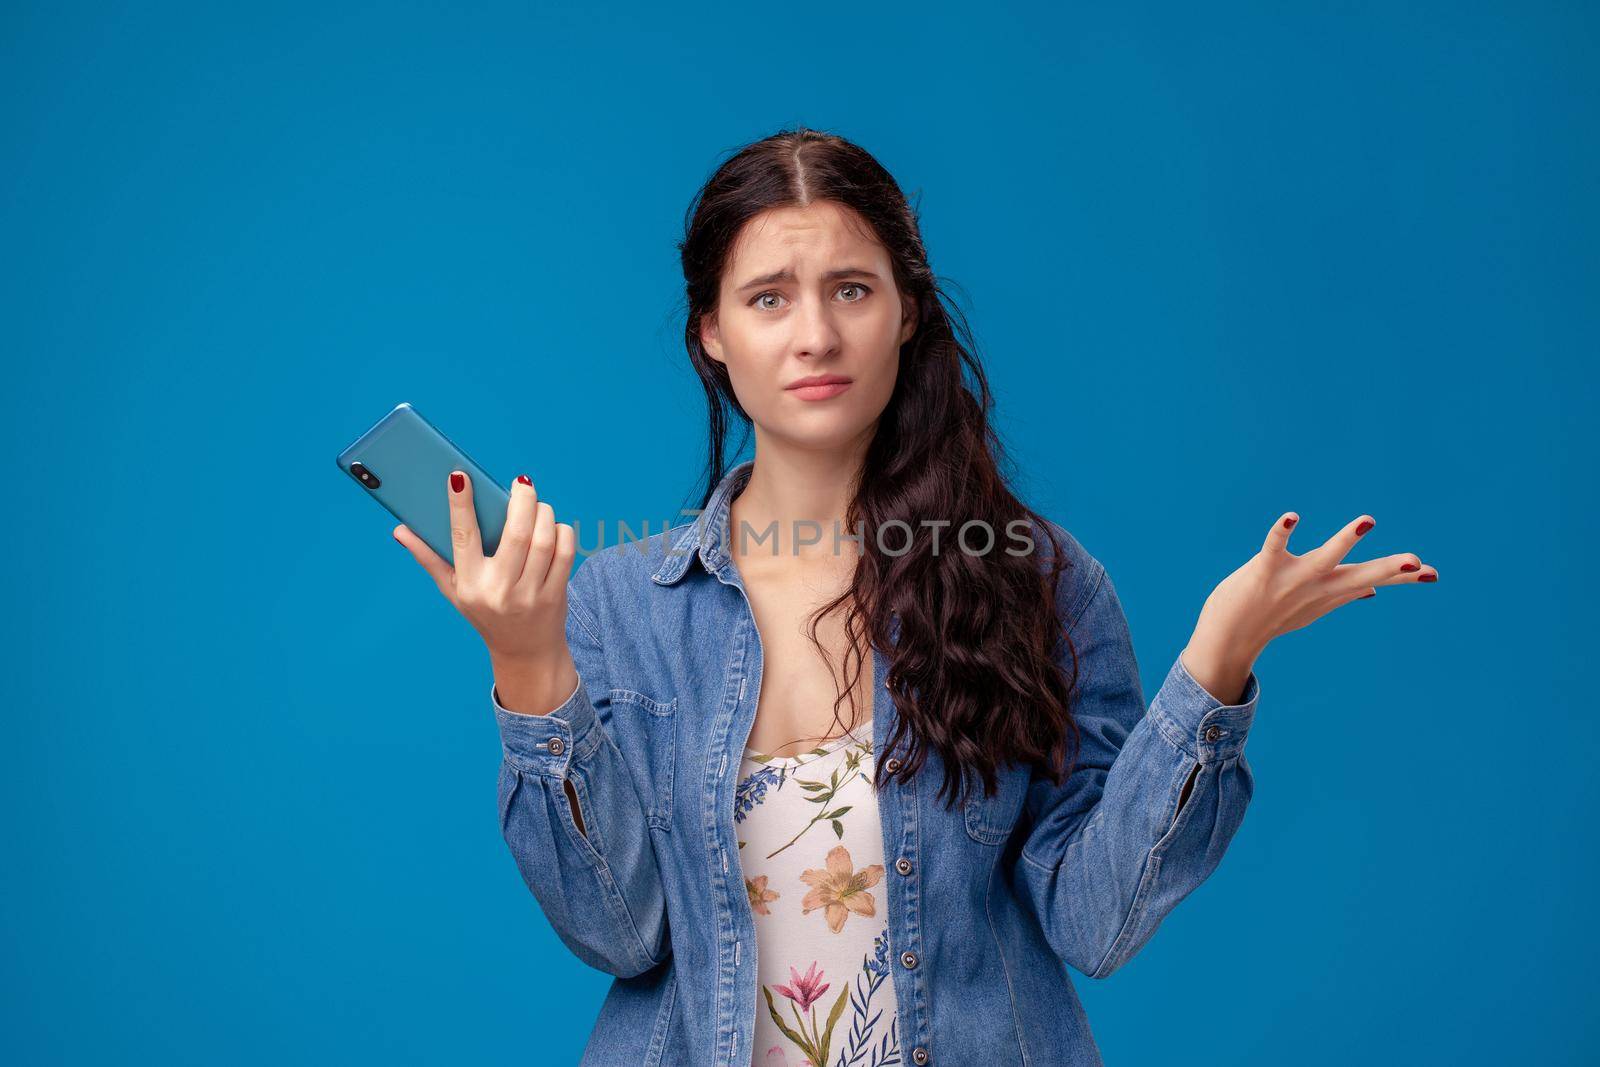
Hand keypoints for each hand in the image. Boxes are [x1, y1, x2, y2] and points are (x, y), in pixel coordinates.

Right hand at [393, 470, 578, 706]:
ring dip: (544, 513)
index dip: (460, 505)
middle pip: (517, 533)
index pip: (463, 537)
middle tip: (521, 483)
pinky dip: (562, 532)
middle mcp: (499, 589)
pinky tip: (555, 526)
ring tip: (538, 504)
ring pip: (544, 540)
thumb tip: (400, 530)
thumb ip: (429, 558)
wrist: (524, 652)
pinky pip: (564, 553)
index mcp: (470, 584)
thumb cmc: (484, 612)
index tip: (459, 476)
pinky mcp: (555, 596)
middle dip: (522, 500)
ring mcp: (529, 594)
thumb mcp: (454, 590)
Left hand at [1181, 512, 1436, 702]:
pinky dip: (1281, 533)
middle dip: (1387, 569)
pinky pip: (1274, 548)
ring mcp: (1291, 580)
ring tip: (1367, 521)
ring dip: (1344, 540)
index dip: (1402, 578)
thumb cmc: (1274, 617)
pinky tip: (1290, 517)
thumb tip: (1372, 590)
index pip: (1372, 580)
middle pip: (1358, 575)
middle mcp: (1316, 587)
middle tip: (1417, 561)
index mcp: (1330, 591)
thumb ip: (1344, 594)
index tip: (1434, 574)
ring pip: (1323, 558)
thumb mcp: (1315, 606)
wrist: (1230, 638)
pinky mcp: (1264, 572)